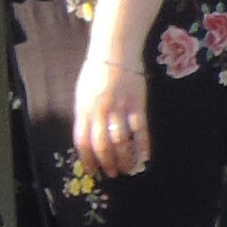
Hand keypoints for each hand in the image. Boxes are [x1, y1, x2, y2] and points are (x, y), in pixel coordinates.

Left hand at [72, 43, 150, 178]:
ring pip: (121, 141)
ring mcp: (118, 108)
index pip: (82, 140)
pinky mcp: (136, 105)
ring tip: (128, 168)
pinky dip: (142, 146)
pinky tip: (144, 157)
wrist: (114, 53)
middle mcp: (99, 111)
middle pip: (101, 144)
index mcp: (83, 109)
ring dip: (124, 158)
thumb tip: (87, 139)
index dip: (87, 158)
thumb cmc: (96, 74)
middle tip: (112, 173)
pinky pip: (140, 130)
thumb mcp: (82, 94)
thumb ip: (84, 115)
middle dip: (106, 162)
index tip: (92, 170)